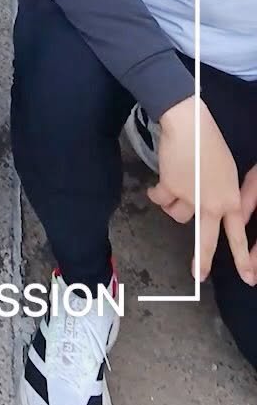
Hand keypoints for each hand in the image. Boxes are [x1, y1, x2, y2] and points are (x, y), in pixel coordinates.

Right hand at [152, 96, 256, 284]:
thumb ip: (221, 194)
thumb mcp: (226, 172)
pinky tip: (158, 183)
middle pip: (206, 240)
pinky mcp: (170, 189)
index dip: (242, 259)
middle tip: (198, 276)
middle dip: (202, 261)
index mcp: (230, 199)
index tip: (247, 278)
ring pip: (177, 215)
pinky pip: (159, 199)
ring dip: (173, 204)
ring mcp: (191, 198)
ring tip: (173, 186)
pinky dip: (157, 193)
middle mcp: (212, 204)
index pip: (238, 235)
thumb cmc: (210, 143)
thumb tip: (210, 209)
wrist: (188, 125)